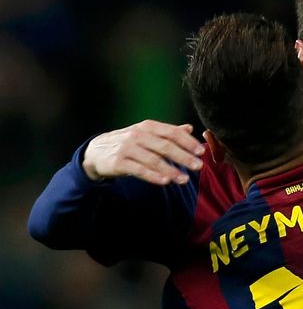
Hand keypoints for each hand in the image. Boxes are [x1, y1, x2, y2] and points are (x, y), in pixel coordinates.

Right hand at [82, 120, 204, 184]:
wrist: (96, 151)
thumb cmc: (129, 143)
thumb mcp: (147, 134)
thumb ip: (168, 132)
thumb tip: (190, 128)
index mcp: (148, 127)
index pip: (171, 133)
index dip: (188, 142)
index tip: (201, 152)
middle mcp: (138, 135)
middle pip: (165, 146)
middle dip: (184, 157)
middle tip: (198, 166)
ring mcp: (127, 148)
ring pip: (153, 160)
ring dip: (171, 170)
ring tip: (185, 179)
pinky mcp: (119, 162)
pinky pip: (139, 170)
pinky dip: (153, 176)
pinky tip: (165, 181)